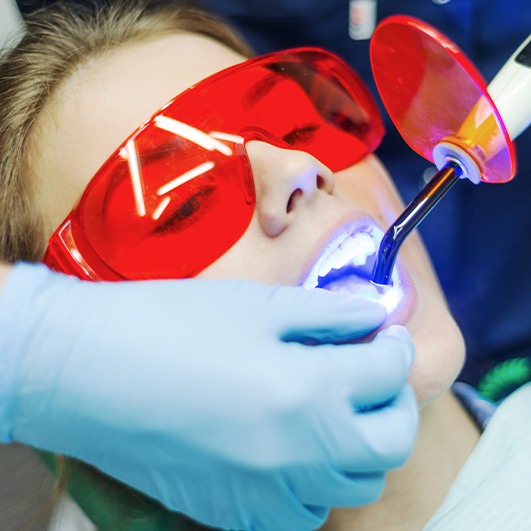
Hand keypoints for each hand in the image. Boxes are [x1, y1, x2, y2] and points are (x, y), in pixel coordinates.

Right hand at [0, 263, 416, 530]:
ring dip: (360, 445)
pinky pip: (304, 512)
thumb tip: (370, 317)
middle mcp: (300, 454)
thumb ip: (325, 313)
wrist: (90, 371)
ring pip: (352, 484)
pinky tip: (294, 449)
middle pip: (390, 444)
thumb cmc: (169, 324)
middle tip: (377, 375)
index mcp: (308, 390)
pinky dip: (317, 481)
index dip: (396, 349)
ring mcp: (268, 493)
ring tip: (338, 410)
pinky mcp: (234, 513)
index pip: (388, 374)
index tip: (387, 336)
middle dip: (396, 405)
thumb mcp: (256, 305)